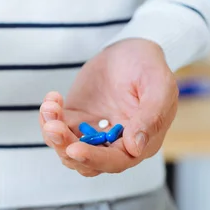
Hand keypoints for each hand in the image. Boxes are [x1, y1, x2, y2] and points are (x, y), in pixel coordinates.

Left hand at [39, 39, 178, 176]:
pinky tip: (51, 99)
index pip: (115, 161)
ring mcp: (94, 131)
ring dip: (54, 133)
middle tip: (53, 126)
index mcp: (141, 142)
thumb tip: (135, 148)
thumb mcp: (159, 86)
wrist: (129, 48)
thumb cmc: (149, 65)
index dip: (94, 159)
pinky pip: (59, 127)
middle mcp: (116, 143)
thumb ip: (151, 117)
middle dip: (66, 146)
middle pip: (86, 161)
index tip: (74, 149)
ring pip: (68, 147)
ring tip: (49, 107)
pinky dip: (49, 118)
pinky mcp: (78, 118)